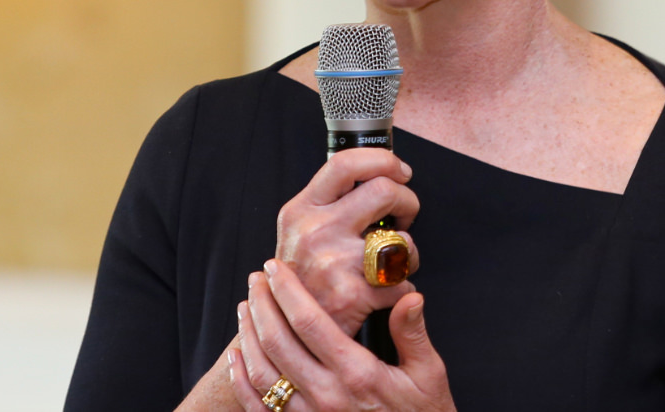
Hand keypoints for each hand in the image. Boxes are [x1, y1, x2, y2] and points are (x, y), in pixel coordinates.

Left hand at [228, 260, 456, 411]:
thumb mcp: (429, 374)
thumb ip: (413, 334)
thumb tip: (410, 297)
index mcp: (357, 374)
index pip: (310, 322)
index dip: (287, 290)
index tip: (276, 268)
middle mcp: (327, 396)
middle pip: (278, 342)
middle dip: (262, 304)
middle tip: (256, 278)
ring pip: (263, 373)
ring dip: (248, 336)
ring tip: (246, 306)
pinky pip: (261, 409)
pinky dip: (241, 381)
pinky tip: (236, 357)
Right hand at [275, 149, 419, 335]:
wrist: (288, 334)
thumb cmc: (305, 277)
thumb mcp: (301, 229)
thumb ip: (331, 201)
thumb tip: (377, 172)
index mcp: (302, 209)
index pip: (345, 163)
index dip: (382, 160)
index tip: (400, 171)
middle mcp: (314, 231)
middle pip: (383, 190)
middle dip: (407, 201)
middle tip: (403, 217)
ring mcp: (332, 262)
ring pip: (400, 237)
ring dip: (409, 251)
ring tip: (394, 261)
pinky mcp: (353, 295)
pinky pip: (402, 279)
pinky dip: (404, 287)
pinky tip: (388, 292)